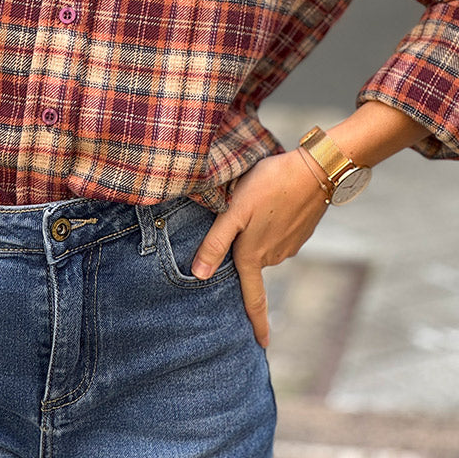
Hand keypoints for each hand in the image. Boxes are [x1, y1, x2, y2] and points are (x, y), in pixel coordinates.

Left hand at [191, 151, 327, 347]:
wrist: (315, 169)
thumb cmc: (268, 186)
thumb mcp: (235, 210)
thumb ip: (216, 242)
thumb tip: (199, 274)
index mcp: (254, 256)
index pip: (254, 298)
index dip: (256, 323)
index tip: (263, 345)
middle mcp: (274, 256)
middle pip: (252, 265)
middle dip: (245, 257)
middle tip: (239, 223)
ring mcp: (290, 244)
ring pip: (265, 247)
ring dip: (257, 234)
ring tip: (253, 205)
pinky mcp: (301, 231)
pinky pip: (278, 234)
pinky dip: (271, 224)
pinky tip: (269, 203)